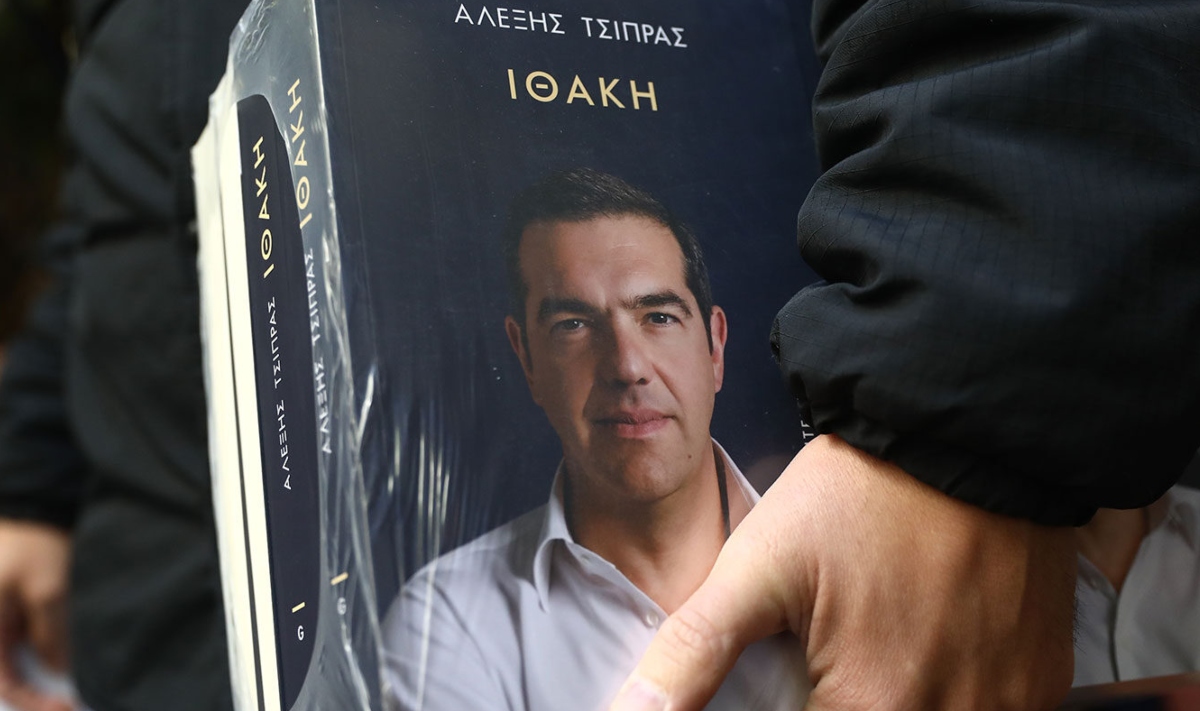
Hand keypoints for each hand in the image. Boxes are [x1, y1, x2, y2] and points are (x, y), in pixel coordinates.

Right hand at [0, 520, 73, 710]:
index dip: (34, 702)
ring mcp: (4, 619)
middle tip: (77, 701)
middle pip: (12, 675)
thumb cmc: (31, 543)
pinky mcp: (18, 608)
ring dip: (49, 673)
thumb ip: (51, 633)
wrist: (33, 504)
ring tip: (85, 682)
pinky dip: (52, 651)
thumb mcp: (46, 590)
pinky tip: (78, 655)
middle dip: (42, 692)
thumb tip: (58, 669)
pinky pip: (32, 639)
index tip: (67, 707)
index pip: (6, 684)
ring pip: (24, 659)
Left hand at [609, 434, 1076, 710]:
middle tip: (828, 659)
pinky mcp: (1039, 680)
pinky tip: (923, 645)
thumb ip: (693, 653)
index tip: (793, 686)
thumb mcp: (759, 567)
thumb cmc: (862, 494)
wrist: (969, 430)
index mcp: (874, 707)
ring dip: (888, 700)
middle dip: (839, 702)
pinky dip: (946, 694)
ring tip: (873, 647)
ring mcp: (1007, 704)